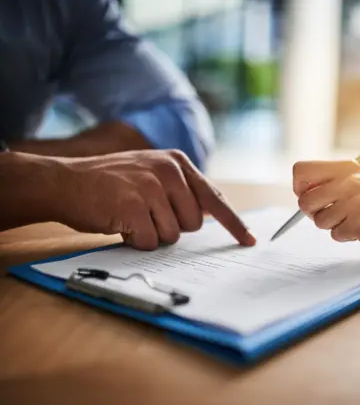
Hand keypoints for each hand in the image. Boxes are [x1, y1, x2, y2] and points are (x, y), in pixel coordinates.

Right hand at [53, 149, 255, 249]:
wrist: (64, 182)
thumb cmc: (109, 184)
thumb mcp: (150, 174)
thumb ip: (180, 190)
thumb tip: (210, 215)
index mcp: (177, 162)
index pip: (213, 197)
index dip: (233, 223)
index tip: (249, 240)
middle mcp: (169, 171)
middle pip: (194, 223)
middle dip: (172, 227)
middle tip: (145, 215)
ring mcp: (151, 187)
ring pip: (173, 235)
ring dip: (152, 235)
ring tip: (130, 216)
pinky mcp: (135, 205)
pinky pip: (151, 242)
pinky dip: (136, 241)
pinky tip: (120, 223)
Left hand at [293, 160, 359, 250]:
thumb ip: (334, 183)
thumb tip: (302, 194)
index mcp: (346, 168)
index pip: (301, 170)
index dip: (300, 187)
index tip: (309, 195)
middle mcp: (347, 182)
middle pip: (305, 201)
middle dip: (312, 213)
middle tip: (329, 213)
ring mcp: (352, 204)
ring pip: (319, 221)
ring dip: (333, 225)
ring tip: (353, 220)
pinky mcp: (357, 224)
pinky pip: (336, 235)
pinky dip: (347, 235)